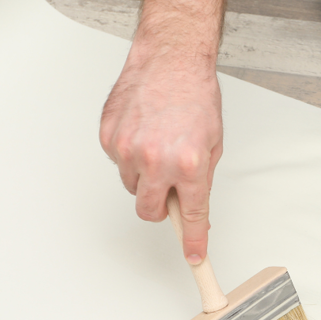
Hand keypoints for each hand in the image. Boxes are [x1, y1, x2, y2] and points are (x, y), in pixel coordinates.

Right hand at [100, 44, 222, 262]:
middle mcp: (156, 160)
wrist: (171, 61)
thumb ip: (201, 181)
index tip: (194, 257)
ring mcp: (127, 149)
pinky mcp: (108, 137)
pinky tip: (144, 132)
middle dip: (161, 208)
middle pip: (150, 211)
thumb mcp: (212, 145)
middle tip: (170, 193)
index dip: (192, 240)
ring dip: (146, 177)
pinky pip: (119, 162)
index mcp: (188, 164)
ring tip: (160, 146)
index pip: (190, 215)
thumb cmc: (196, 97)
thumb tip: (194, 210)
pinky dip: (130, 155)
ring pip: (133, 186)